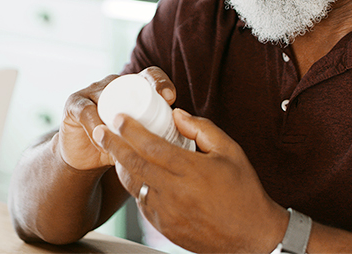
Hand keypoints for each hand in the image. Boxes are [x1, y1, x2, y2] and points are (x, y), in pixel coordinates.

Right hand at [59, 67, 177, 171]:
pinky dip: (96, 126)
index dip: (161, 82)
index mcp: (134, 88)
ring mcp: (93, 91)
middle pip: (130, 82)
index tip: (171, 99)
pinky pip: (86, 111)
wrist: (86, 158)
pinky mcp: (74, 104)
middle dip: (143, 93)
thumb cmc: (120, 146)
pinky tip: (103, 139)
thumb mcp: (143, 139)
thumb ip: (161, 134)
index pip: (150, 76)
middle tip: (156, 111)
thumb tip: (191, 142)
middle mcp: (114, 84)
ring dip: (118, 116)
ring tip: (128, 135)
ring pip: (108, 97)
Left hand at [93, 108, 287, 252]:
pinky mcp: (165, 227)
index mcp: (192, 171)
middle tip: (99, 131)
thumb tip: (176, 115)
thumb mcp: (230, 151)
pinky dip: (135, 186)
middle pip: (134, 165)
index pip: (152, 146)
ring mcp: (168, 213)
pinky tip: (135, 175)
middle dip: (113, 145)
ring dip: (121, 167)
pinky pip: (142, 203)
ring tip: (112, 151)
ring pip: (134, 186)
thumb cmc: (244, 190)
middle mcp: (176, 192)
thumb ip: (202, 129)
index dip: (131, 131)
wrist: (252, 236)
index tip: (119, 118)